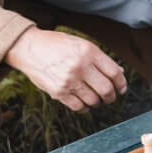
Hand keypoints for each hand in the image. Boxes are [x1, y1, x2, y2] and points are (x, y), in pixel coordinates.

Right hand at [5, 27, 126, 111]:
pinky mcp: (58, 92)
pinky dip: (85, 108)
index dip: (122, 83)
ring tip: (96, 98)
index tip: (121, 88)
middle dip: (112, 96)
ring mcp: (69, 80)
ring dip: (98, 102)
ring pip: (93, 100)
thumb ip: (100, 59)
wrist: (29, 48)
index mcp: (89, 52)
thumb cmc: (57, 44)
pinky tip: (85, 103)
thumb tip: (119, 73)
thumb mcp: (81, 44)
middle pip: (106, 89)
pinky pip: (78, 107)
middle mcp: (80, 66)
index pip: (114, 73)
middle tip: (111, 97)